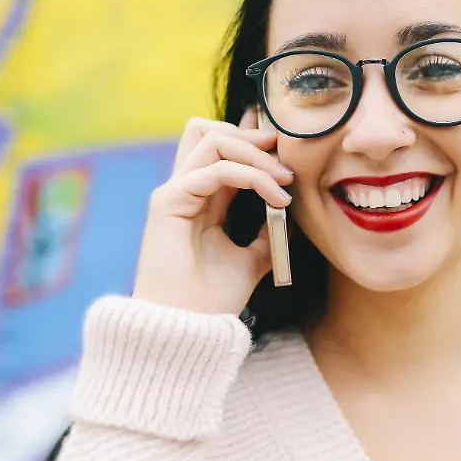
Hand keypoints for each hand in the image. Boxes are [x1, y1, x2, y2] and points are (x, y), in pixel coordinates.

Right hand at [132, 108, 293, 315]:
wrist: (188, 330)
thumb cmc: (213, 300)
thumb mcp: (253, 260)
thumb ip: (267, 233)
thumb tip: (292, 213)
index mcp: (201, 199)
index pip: (222, 146)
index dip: (256, 143)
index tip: (292, 158)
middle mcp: (185, 189)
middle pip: (210, 130)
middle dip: (253, 136)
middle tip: (288, 160)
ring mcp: (174, 192)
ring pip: (212, 139)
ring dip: (256, 155)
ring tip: (285, 181)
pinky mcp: (168, 202)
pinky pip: (214, 170)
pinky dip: (251, 177)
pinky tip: (276, 198)